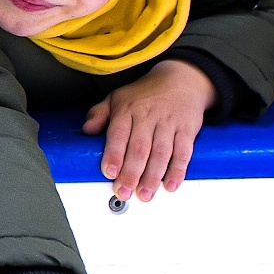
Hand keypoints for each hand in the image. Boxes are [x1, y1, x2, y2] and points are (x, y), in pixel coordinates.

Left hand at [83, 59, 213, 201]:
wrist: (181, 80)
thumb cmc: (146, 94)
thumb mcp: (117, 97)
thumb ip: (99, 114)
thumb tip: (86, 130)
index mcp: (127, 109)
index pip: (118, 134)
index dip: (114, 154)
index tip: (109, 172)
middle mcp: (148, 116)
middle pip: (139, 148)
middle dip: (131, 173)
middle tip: (124, 192)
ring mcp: (168, 123)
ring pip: (160, 153)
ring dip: (152, 177)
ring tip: (145, 194)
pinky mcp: (187, 130)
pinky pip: (183, 152)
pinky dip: (177, 170)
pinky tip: (170, 185)